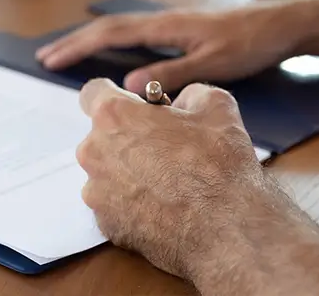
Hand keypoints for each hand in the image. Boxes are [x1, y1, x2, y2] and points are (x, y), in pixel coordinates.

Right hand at [36, 0, 302, 92]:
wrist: (279, 25)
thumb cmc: (249, 42)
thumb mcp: (213, 63)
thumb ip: (172, 73)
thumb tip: (130, 86)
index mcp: (167, 26)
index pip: (112, 33)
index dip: (78, 46)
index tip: (50, 59)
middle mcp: (165, 21)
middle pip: (110, 27)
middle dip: (75, 41)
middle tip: (45, 56)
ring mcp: (173, 24)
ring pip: (122, 29)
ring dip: (92, 39)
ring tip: (68, 53)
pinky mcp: (182, 31)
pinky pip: (137, 34)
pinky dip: (114, 42)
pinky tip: (114, 53)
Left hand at [77, 79, 264, 277]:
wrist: (225, 227)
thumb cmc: (218, 161)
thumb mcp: (216, 104)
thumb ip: (189, 94)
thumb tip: (181, 105)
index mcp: (114, 116)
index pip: (93, 92)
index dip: (117, 95)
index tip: (136, 105)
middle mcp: (94, 152)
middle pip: (103, 134)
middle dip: (129, 134)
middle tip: (166, 142)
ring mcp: (97, 193)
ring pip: (108, 169)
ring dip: (131, 168)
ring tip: (170, 177)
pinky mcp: (107, 226)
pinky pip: (115, 202)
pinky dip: (134, 199)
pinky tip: (166, 202)